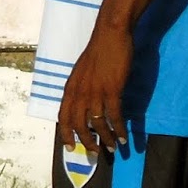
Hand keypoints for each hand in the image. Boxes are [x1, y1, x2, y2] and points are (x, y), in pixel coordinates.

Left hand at [58, 20, 131, 151]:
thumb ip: (82, 88)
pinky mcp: (112, 90)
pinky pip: (115, 116)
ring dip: (106, 139)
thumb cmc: (98, 51)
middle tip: (96, 152)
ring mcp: (95, 92)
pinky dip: (120, 129)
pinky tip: (124, 137)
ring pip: (98, 124)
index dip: (66, 134)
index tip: (71, 147)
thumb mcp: (82, 72)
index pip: (63, 117)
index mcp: (70, 88)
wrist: (110, 34)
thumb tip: (86, 104)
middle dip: (87, 142)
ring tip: (113, 147)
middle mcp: (79, 93)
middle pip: (79, 125)